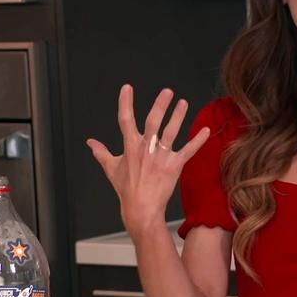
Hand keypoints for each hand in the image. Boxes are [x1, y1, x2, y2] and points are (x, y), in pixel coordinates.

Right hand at [86, 85, 210, 233]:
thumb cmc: (126, 188)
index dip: (125, 103)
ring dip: (178, 116)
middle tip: (167, 91)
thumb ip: (101, 152)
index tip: (127, 88)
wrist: (141, 208)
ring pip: (171, 132)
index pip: (125, 120)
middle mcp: (146, 149)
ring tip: (183, 103)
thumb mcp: (111, 168)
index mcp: (130, 147)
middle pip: (153, 122)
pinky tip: (206, 131)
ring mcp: (161, 157)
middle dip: (160, 105)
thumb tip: (89, 142)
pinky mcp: (174, 166)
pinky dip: (198, 141)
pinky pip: (188, 151)